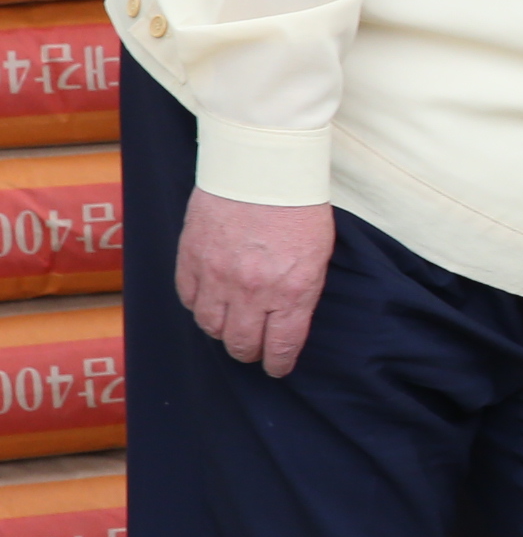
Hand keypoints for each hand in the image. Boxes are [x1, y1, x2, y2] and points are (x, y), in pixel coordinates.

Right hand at [176, 192, 335, 377]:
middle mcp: (252, 291)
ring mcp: (217, 277)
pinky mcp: (191, 260)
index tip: (277, 368)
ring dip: (222, 331)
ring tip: (231, 326)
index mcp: (292, 291)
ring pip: (211, 326)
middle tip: (253, 351)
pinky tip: (210, 303)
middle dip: (249, 353)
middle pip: (241, 344)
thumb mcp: (319, 253)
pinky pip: (189, 300)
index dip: (278, 363)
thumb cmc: (299, 206)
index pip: (281, 345)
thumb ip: (302, 290)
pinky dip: (199, 306)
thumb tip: (289, 317)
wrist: (261, 168)